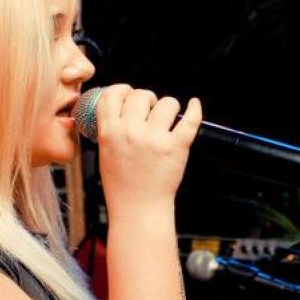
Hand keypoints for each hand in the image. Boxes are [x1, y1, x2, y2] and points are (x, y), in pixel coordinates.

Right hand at [94, 85, 201, 218]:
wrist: (138, 208)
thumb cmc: (122, 185)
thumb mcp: (105, 153)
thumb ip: (111, 129)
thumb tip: (122, 108)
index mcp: (109, 132)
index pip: (113, 95)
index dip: (123, 90)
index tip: (129, 93)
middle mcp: (131, 132)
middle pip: (141, 95)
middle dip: (148, 99)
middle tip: (151, 111)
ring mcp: (155, 139)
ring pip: (166, 103)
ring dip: (169, 107)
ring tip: (168, 118)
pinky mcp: (176, 147)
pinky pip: (189, 120)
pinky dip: (194, 110)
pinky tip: (194, 105)